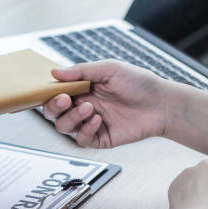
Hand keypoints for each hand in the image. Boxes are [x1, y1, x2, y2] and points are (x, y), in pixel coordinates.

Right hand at [42, 60, 170, 147]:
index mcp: (81, 89)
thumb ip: (80, 71)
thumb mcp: (109, 69)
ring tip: (89, 108)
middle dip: (53, 107)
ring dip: (71, 117)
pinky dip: (86, 129)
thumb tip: (55, 72)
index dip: (46, 94)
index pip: (54, 93)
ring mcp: (90, 122)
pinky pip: (82, 139)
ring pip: (64, 127)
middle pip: (53, 112)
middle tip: (64, 99)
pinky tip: (98, 120)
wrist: (162, 104)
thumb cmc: (139, 83)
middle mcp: (82, 105)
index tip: (46, 91)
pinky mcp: (100, 138)